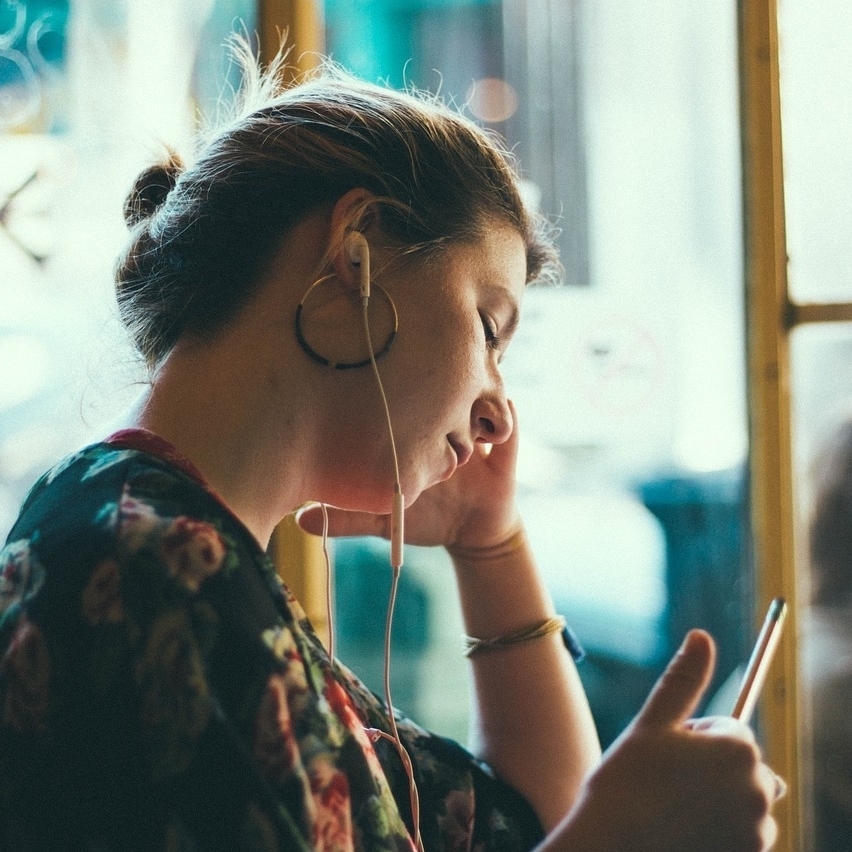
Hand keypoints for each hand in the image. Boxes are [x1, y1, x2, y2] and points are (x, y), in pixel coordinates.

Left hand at [297, 401, 521, 549]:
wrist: (470, 534)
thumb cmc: (425, 521)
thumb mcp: (384, 520)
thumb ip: (347, 519)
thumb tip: (299, 520)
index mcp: (420, 437)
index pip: (411, 405)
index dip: (400, 391)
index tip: (385, 382)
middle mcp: (447, 428)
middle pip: (446, 392)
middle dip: (438, 385)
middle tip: (423, 377)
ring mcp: (477, 435)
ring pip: (479, 401)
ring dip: (472, 396)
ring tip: (463, 396)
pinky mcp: (504, 451)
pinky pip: (510, 428)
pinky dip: (506, 419)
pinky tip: (494, 420)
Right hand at [557, 630, 779, 851]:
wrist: (613, 850)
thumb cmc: (627, 785)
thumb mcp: (652, 725)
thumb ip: (684, 679)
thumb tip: (701, 635)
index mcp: (737, 749)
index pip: (729, 729)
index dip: (695, 738)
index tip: (666, 756)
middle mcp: (758, 790)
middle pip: (741, 765)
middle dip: (710, 768)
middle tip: (666, 783)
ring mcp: (758, 831)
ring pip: (742, 799)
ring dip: (717, 801)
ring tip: (673, 810)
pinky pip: (742, 833)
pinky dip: (720, 831)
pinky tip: (684, 833)